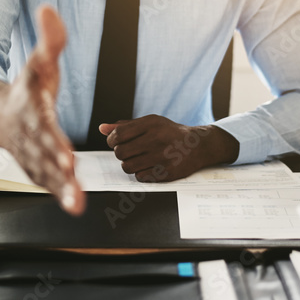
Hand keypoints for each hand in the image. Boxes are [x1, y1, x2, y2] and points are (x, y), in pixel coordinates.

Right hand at [0, 5, 84, 214]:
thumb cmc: (27, 87)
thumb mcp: (39, 60)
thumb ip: (50, 38)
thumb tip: (49, 9)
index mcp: (31, 109)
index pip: (43, 126)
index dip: (53, 140)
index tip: (66, 154)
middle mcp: (29, 134)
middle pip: (43, 154)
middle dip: (57, 169)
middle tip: (72, 181)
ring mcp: (30, 153)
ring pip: (45, 173)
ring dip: (60, 189)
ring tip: (76, 204)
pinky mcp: (35, 166)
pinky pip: (47, 181)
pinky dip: (59, 193)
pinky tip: (75, 204)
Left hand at [99, 116, 238, 181]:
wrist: (198, 145)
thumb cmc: (169, 133)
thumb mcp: (150, 123)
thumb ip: (125, 126)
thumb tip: (102, 129)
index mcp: (150, 123)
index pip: (118, 135)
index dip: (112, 141)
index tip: (117, 143)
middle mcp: (156, 139)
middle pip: (120, 152)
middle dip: (121, 153)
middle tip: (129, 152)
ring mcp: (162, 156)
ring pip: (127, 166)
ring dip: (129, 164)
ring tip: (138, 160)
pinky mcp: (167, 172)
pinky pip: (140, 176)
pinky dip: (140, 173)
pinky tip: (148, 166)